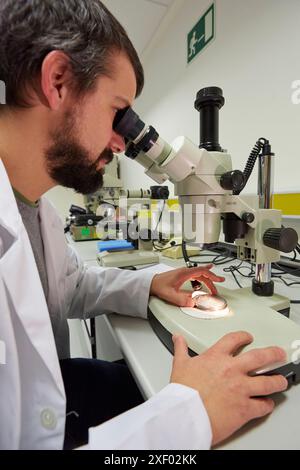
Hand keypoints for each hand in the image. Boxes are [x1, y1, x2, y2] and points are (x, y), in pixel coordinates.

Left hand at [150, 265, 224, 306]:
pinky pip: (195, 274)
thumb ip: (182, 300)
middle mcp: (185, 271)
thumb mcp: (171, 295)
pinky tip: (203, 277)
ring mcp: (183, 273)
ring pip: (199, 274)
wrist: (151, 283)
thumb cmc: (158, 286)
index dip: (212, 276)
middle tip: (218, 286)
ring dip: (207, 279)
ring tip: (213, 286)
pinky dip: (201, 276)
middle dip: (212, 280)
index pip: (203, 271)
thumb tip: (193, 303)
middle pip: (203, 273)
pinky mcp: (181, 275)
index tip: (219, 280)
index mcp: (185, 273)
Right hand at [171, 332, 287, 445]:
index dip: (243, 336)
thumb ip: (181, 349)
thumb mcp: (179, 365)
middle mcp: (232, 370)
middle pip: (260, 356)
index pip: (234, 339)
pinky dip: (267, 405)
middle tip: (278, 354)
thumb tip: (177, 338)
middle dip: (273, 354)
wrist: (185, 415)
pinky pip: (263, 406)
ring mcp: (241, 389)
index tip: (247, 337)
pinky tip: (267, 404)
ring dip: (277, 381)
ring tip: (281, 380)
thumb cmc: (182, 392)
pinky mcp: (245, 408)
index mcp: (216, 357)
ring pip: (268, 382)